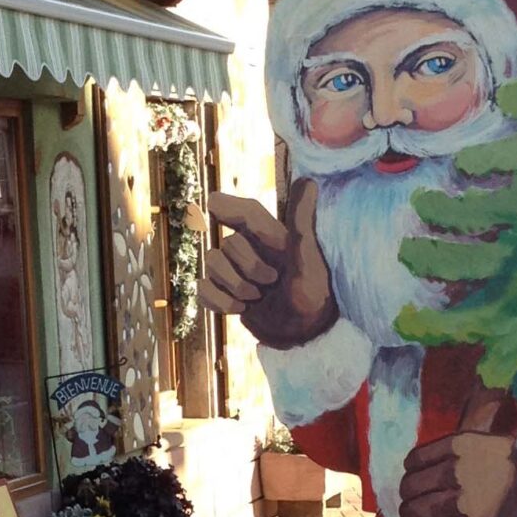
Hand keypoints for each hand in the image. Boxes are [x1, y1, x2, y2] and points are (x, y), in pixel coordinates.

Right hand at [202, 181, 337, 348]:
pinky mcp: (224, 294)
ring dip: (235, 286)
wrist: (304, 335)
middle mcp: (251, 250)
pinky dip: (219, 301)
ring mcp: (235, 272)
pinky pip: (203, 288)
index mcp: (271, 236)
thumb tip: (308, 181)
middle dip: (247, 268)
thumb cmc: (313, 294)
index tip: (211, 205)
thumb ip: (301, 222)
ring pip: (211, 264)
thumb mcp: (307, 258)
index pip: (244, 211)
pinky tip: (240, 310)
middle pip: (226, 244)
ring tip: (258, 299)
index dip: (226, 205)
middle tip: (271, 283)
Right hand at [399, 431, 516, 516]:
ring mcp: (461, 472)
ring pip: (410, 486)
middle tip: (415, 510)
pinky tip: (417, 469)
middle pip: (412, 513)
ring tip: (415, 489)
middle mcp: (464, 504)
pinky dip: (412, 465)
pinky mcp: (459, 445)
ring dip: (408, 491)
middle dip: (410, 515)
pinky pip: (416, 458)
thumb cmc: (514, 511)